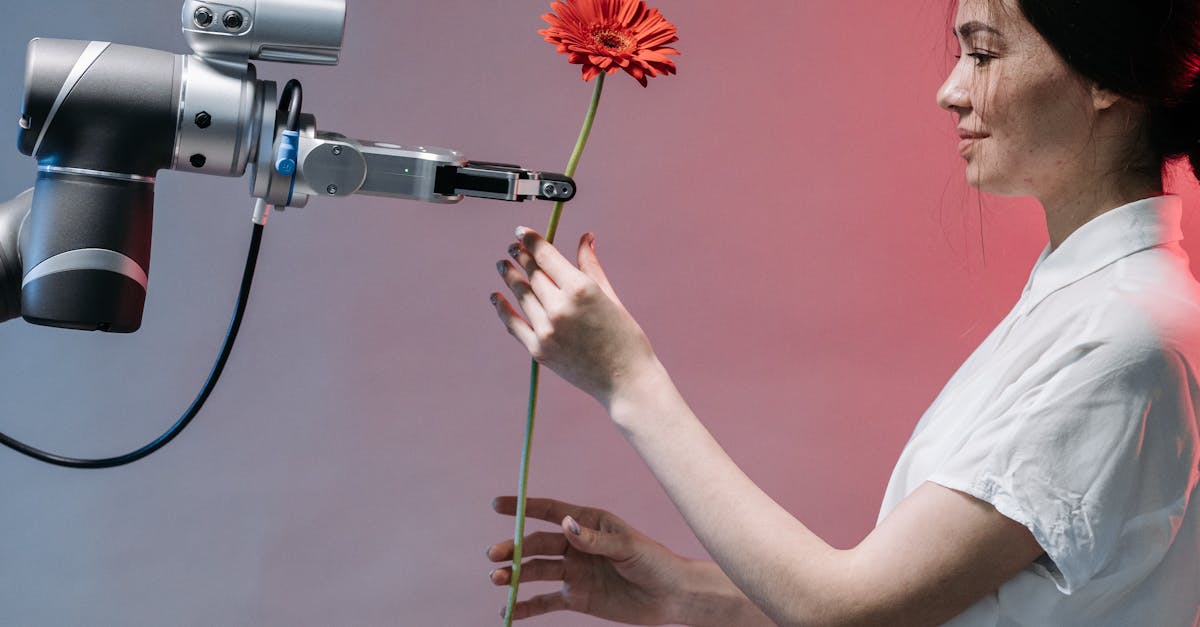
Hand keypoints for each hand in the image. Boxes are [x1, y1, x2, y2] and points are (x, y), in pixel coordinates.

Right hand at [486, 496, 692, 624]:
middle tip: (494, 556)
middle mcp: (575, 546)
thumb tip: (566, 524)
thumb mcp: (628, 547)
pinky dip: (525, 607)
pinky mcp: (576, 598)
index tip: (496, 505)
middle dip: (513, 549)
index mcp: (588, 523)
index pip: (549, 512)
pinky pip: (544, 602)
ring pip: (535, 572)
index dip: (522, 508)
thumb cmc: (655, 562)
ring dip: (514, 576)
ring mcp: (574, 573)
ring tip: (497, 580)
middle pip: (536, 545)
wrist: (671, 596)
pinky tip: (507, 611)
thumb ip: (595, 539)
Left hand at [491, 228, 660, 407]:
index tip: (521, 232)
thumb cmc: (625, 337)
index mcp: (581, 289)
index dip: (531, 240)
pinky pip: (513, 324)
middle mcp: (560, 307)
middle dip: (521, 257)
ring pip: (521, 295)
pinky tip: (496, 296)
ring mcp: (546, 330)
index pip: (546, 255)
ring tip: (503, 266)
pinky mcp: (539, 350)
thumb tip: (585, 238)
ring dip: (510, 277)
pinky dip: (502, 308)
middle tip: (513, 248)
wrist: (626, 380)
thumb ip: (590, 266)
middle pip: (532, 274)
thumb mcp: (610, 296)